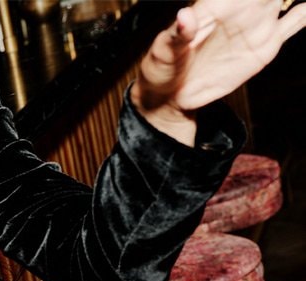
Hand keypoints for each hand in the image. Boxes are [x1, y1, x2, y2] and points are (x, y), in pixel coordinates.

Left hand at [134, 0, 305, 139]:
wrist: (171, 96)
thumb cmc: (162, 68)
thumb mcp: (162, 52)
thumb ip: (176, 34)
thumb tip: (184, 16)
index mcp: (213, 6)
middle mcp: (239, 10)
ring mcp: (254, 27)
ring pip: (280, 0)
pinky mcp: (264, 47)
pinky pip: (290, 25)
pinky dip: (303, 15)